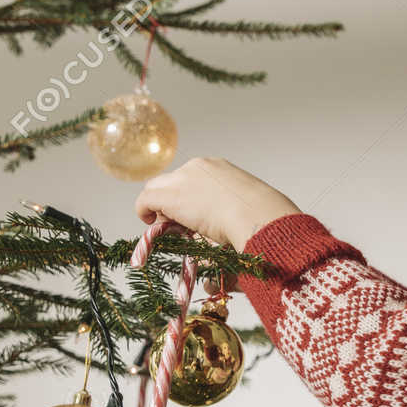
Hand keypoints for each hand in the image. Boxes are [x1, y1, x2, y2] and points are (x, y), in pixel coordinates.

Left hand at [132, 156, 302, 252]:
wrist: (258, 216)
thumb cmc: (262, 218)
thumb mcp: (247, 209)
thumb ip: (232, 213)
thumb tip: (227, 238)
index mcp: (218, 168)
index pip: (190, 177)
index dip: (186, 197)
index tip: (191, 214)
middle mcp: (197, 167)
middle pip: (170, 180)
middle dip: (169, 200)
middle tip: (177, 223)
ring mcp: (182, 179)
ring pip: (155, 188)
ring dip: (159, 207)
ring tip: (167, 227)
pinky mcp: (169, 196)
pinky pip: (145, 200)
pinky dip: (143, 211)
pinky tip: (150, 224)